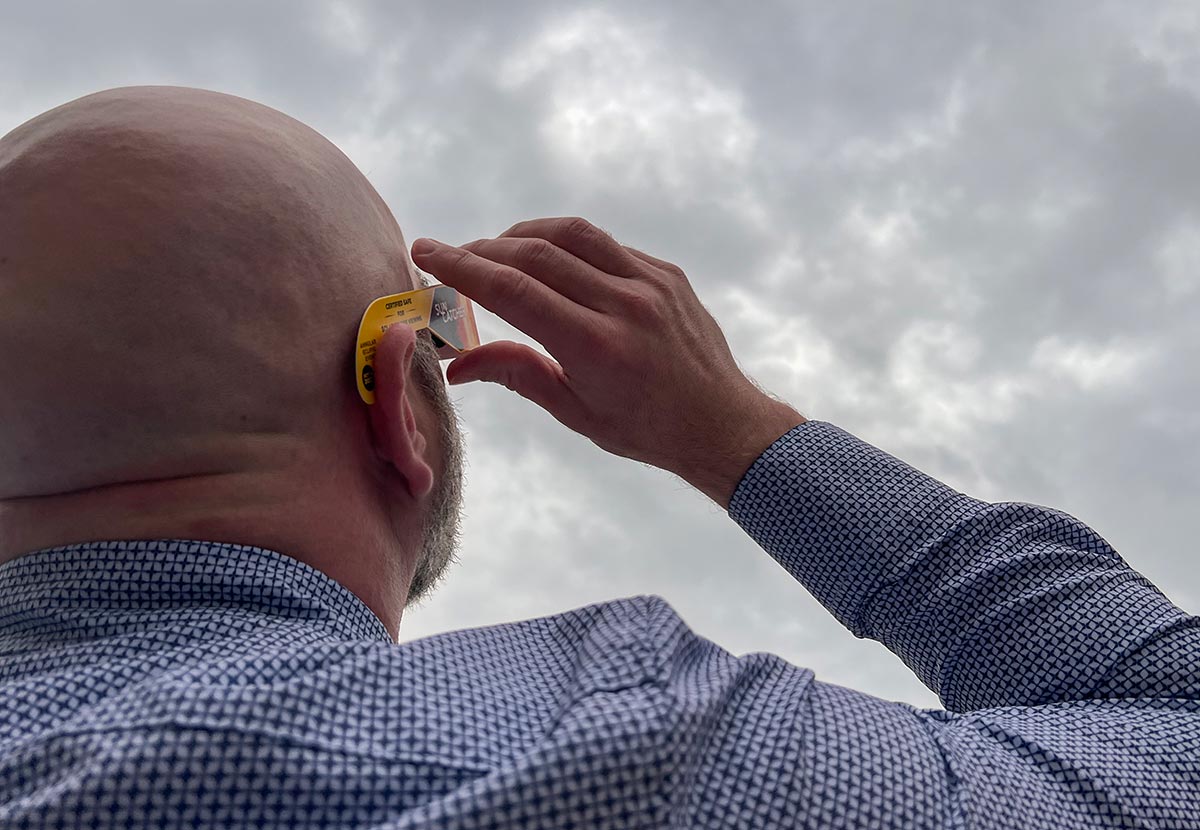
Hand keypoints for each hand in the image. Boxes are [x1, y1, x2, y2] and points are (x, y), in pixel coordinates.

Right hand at [410, 217, 805, 508]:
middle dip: (484, 249)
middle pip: (537, 253)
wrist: (721, 421)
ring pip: (572, 235)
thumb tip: (457, 361)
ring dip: (524, 235)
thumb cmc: (645, 428)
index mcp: (596, 346)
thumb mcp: (575, 412)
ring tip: (497, 251)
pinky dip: (569, 246)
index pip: (514, 291)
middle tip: (453, 256)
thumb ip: (517, 374)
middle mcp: (624, 304)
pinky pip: (607, 246)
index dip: (463, 267)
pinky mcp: (667, 273)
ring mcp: (650, 283)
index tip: (426, 251)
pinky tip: (552, 262)